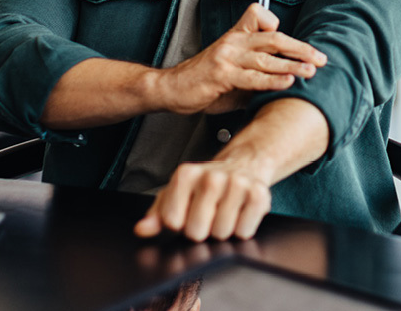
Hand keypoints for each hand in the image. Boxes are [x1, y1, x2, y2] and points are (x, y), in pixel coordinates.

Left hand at [134, 99, 328, 242]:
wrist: (243, 165)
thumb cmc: (206, 184)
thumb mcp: (177, 193)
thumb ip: (157, 213)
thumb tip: (142, 229)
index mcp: (186, 174)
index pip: (172, 221)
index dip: (180, 224)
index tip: (187, 213)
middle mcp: (211, 176)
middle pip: (196, 232)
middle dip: (202, 230)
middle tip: (208, 214)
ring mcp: (236, 183)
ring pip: (221, 234)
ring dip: (223, 230)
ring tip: (224, 211)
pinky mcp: (258, 194)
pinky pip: (244, 232)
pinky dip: (242, 229)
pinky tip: (239, 212)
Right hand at [157, 3, 326, 114]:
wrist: (170, 88)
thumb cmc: (201, 82)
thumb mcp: (231, 74)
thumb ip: (255, 75)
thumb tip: (281, 85)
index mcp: (235, 37)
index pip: (259, 16)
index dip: (277, 25)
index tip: (295, 42)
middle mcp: (233, 42)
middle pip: (273, 37)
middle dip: (300, 48)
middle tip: (320, 57)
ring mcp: (227, 57)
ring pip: (267, 56)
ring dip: (293, 64)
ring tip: (311, 70)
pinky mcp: (221, 74)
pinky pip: (253, 76)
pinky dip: (273, 79)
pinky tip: (288, 82)